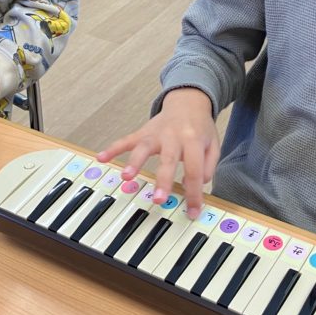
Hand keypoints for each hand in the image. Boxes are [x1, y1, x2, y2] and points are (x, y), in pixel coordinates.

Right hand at [97, 88, 218, 218]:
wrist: (188, 101)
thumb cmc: (200, 127)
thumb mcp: (213, 144)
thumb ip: (209, 165)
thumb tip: (198, 184)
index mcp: (194, 140)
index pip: (195, 170)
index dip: (194, 193)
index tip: (192, 212)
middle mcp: (174, 136)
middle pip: (168, 160)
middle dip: (163, 181)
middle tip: (158, 200)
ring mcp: (156, 133)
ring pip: (144, 147)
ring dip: (135, 161)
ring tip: (126, 177)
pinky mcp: (143, 132)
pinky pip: (126, 140)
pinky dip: (113, 148)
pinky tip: (102, 157)